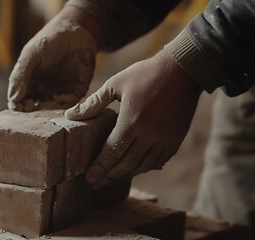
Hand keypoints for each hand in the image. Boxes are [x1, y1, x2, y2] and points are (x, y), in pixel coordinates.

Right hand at [8, 7, 101, 110]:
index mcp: (31, 83)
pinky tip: (59, 100)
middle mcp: (45, 91)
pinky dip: (64, 105)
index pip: (21, 100)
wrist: (76, 31)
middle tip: (30, 108)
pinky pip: (70, 104)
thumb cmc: (49, 41)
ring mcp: (60, 92)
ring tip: (44, 106)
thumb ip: (20, 75)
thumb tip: (13, 98)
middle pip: (36, 108)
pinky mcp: (76, 92)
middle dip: (32, 112)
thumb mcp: (31, 55)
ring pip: (52, 109)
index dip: (18, 106)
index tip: (17, 107)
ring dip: (47, 110)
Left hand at [65, 49, 202, 188]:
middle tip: (96, 184)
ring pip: (142, 166)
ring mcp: (164, 140)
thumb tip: (71, 115)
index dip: (99, 168)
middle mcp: (148, 135)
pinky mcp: (175, 140)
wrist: (183, 71)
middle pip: (125, 165)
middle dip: (109, 176)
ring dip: (126, 175)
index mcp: (130, 122)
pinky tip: (135, 169)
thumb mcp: (116, 83)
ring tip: (112, 178)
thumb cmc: (146, 74)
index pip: (111, 153)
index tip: (89, 179)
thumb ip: (93, 103)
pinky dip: (145, 168)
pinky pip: (158, 161)